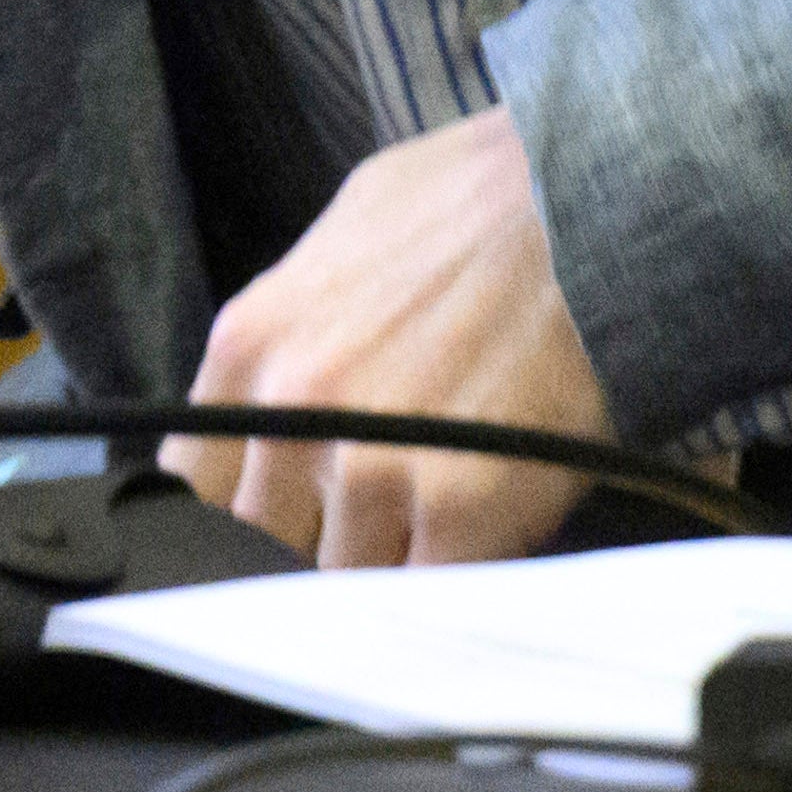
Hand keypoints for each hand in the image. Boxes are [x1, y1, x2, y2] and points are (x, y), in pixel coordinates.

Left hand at [160, 105, 614, 565]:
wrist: (599, 198)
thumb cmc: (482, 199)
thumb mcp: (346, 232)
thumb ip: (293, 327)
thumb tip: (271, 394)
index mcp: (252, 343)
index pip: (192, 487)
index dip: (237, 515)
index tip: (272, 526)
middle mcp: (294, 412)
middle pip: (263, 546)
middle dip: (310, 545)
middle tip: (368, 528)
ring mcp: (373, 469)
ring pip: (346, 580)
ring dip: (391, 564)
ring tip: (443, 519)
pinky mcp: (460, 510)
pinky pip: (428, 593)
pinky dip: (450, 586)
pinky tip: (482, 545)